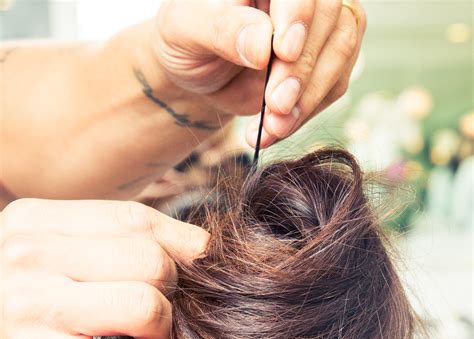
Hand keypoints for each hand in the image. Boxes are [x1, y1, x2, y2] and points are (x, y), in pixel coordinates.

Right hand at [0, 199, 207, 338]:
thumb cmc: (17, 326)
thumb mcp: (44, 269)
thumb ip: (104, 248)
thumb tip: (198, 246)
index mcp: (31, 223)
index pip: (134, 219)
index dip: (182, 248)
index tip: (197, 274)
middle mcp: (25, 256)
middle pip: (149, 260)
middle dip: (176, 294)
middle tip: (167, 319)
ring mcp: (28, 308)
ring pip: (146, 306)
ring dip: (169, 334)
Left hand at [152, 0, 365, 147]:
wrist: (196, 76)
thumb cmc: (185, 43)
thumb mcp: (185, 31)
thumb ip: (222, 30)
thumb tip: (262, 44)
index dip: (298, 15)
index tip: (284, 52)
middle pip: (329, 17)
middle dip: (303, 69)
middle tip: (276, 105)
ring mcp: (320, 24)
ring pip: (340, 51)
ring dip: (309, 97)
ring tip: (273, 126)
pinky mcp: (326, 61)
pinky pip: (334, 86)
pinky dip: (307, 113)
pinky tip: (276, 130)